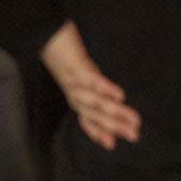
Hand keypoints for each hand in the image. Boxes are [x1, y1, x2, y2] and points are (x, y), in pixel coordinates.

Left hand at [40, 23, 139, 150]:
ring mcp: (74, 81)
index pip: (87, 120)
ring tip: (134, 120)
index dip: (99, 133)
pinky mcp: (76, 66)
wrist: (46, 34)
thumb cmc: (66, 55)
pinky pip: (92, 80)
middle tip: (135, 135)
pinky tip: (121, 95)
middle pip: (95, 114)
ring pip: (96, 101)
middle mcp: (74, 94)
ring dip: (116, 112)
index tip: (112, 146)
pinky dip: (106, 89)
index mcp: (76, 97)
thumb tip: (114, 100)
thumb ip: (95, 88)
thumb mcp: (81, 75)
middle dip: (116, 126)